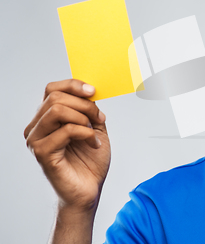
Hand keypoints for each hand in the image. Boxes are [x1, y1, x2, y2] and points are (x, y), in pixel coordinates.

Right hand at [24, 79, 110, 212]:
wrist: (90, 188)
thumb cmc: (90, 160)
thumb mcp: (95, 126)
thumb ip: (89, 108)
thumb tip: (90, 90)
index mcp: (47, 118)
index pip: (52, 89)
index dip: (73, 85)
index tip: (93, 91)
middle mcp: (37, 127)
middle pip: (55, 97)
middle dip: (84, 104)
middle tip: (99, 117)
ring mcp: (36, 140)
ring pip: (57, 110)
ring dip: (83, 117)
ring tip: (93, 131)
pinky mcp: (42, 153)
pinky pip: (65, 131)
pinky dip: (85, 133)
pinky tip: (93, 144)